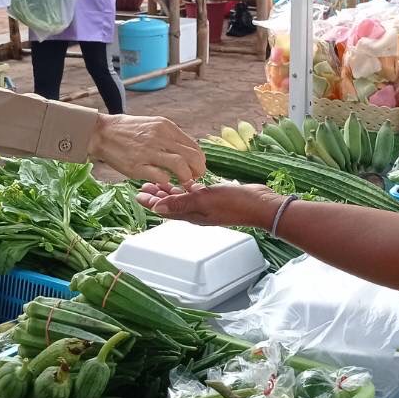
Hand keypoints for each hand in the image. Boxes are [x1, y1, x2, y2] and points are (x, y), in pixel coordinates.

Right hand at [88, 114, 205, 185]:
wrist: (101, 132)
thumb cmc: (127, 129)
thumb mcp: (152, 124)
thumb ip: (169, 136)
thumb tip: (187, 150)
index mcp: (165, 126)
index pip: (194, 145)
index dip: (200, 159)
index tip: (198, 167)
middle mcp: (159, 137)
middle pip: (192, 156)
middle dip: (198, 170)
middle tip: (196, 177)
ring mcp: (148, 152)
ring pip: (180, 166)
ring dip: (186, 177)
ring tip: (184, 182)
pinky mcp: (137, 166)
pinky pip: (161, 177)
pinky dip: (167, 181)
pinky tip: (165, 182)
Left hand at [137, 181, 284, 227]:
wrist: (259, 205)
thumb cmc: (235, 204)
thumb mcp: (204, 201)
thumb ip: (180, 203)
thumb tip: (156, 207)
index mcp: (192, 215)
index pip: (166, 210)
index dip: (151, 202)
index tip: (139, 195)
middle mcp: (197, 212)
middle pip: (171, 204)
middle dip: (157, 196)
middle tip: (144, 187)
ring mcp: (207, 206)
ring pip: (183, 199)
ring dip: (170, 192)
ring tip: (159, 183)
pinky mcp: (216, 198)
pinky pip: (196, 194)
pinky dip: (187, 189)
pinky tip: (186, 182)